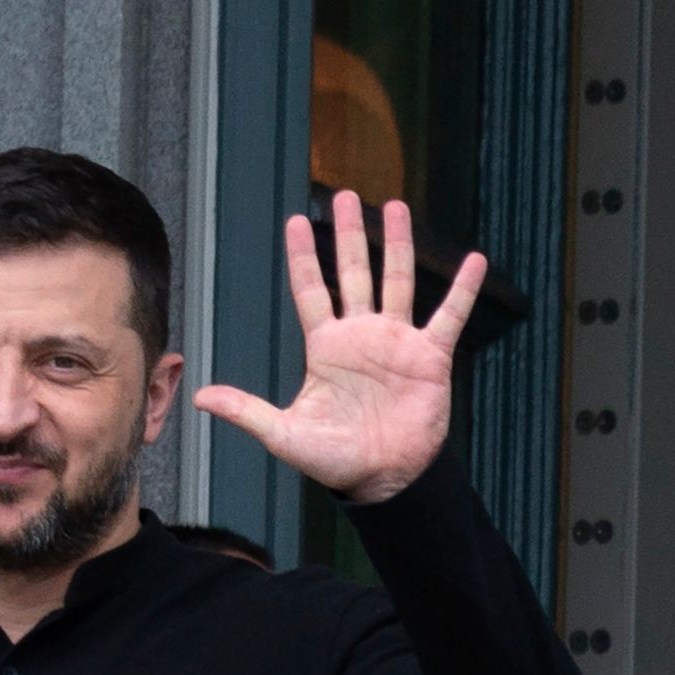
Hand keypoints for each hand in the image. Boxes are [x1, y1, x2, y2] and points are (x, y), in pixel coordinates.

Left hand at [191, 194, 481, 504]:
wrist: (382, 477)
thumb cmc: (334, 458)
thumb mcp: (285, 434)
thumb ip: (247, 411)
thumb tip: (200, 398)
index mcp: (325, 347)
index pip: (310, 290)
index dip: (303, 257)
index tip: (294, 221)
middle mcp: (360, 335)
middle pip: (352, 272)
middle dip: (348, 234)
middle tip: (344, 196)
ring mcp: (397, 342)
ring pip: (397, 280)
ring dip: (396, 244)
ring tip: (395, 206)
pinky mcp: (429, 356)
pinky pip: (449, 315)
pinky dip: (462, 290)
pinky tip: (474, 261)